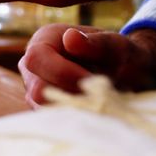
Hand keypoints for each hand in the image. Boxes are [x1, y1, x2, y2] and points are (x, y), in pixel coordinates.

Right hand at [18, 24, 155, 106]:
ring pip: (43, 107)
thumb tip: (70, 38)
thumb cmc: (116, 54)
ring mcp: (33, 88)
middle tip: (99, 93)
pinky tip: (91, 108)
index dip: (61, 72)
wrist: (123, 74)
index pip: (37, 59)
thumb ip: (95, 42)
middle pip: (37, 88)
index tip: (91, 80)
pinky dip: (73, 116)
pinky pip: (51, 118)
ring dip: (74, 106)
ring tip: (97, 99)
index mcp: (43, 40)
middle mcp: (32, 66)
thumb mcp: (114, 44)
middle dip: (71, 93)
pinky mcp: (42, 108)